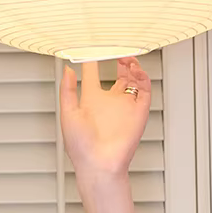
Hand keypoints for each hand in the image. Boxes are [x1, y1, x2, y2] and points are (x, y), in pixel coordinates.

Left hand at [59, 57, 150, 181]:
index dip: (91, 60)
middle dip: (118, 59)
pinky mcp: (139, 112)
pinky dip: (142, 77)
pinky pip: (144, 91)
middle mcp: (109, 102)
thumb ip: (67, 90)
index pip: (92, 74)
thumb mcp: (68, 114)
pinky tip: (135, 70)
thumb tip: (67, 69)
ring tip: (125, 56)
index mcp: (91, 101)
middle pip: (118, 75)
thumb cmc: (80, 147)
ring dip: (131, 65)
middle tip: (114, 47)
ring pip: (133, 79)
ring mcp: (125, 106)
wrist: (98, 165)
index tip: (90, 47)